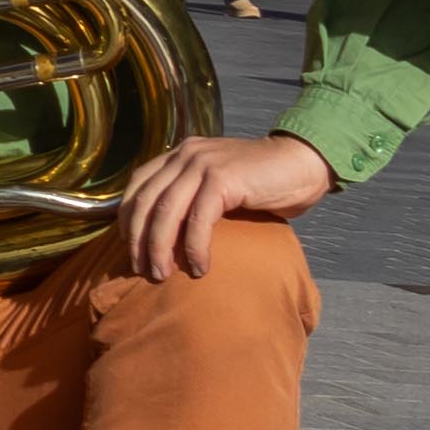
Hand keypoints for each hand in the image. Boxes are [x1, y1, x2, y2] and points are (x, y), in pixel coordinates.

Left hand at [112, 131, 333, 281]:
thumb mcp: (216, 184)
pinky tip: (200, 267)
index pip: (137, 186)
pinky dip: (194, 247)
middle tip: (141, 270)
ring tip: (161, 274)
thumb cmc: (261, 183)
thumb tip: (163, 237)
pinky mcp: (223, 178)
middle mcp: (185, 154)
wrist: (301, 163)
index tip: (130, 250)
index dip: (127, 220)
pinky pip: (198, 219)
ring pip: (166, 211)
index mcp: (179, 154)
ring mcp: (203, 164)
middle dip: (138, 240)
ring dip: (159, 247)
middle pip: (145, 200)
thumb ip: (191, 197)